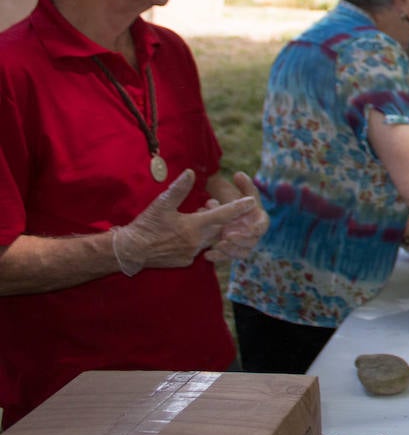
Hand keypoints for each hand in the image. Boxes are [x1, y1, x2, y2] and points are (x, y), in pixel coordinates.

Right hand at [114, 170, 260, 273]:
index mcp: (193, 226)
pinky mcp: (185, 261)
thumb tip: (190, 172)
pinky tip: (183, 233)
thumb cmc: (145, 225)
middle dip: (217, 217)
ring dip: (206, 228)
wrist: (129, 251)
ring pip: (208, 238)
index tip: (252, 201)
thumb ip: (179, 189)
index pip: (222, 215)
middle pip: (217, 227)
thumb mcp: (161, 204)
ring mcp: (191, 253)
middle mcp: (197, 242)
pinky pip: (198, 248)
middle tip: (210, 206)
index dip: (237, 207)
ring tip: (194, 218)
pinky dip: (196, 239)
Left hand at [203, 172, 267, 261]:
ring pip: (241, 253)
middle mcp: (253, 234)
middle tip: (225, 237)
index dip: (254, 229)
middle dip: (239, 241)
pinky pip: (228, 258)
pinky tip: (206, 255)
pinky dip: (219, 257)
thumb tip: (238, 174)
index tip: (243, 228)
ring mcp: (244, 245)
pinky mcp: (233, 251)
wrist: (230, 216)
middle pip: (251, 242)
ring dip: (230, 251)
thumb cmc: (239, 203)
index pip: (262, 227)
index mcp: (260, 220)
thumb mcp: (242, 193)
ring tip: (216, 245)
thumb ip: (243, 185)